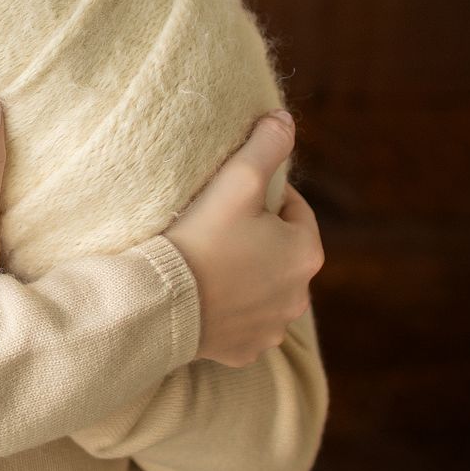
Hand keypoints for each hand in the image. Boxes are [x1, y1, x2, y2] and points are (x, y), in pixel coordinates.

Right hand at [165, 111, 323, 366]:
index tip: (231, 196)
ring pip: (265, 289)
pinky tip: (205, 295)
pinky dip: (230, 309)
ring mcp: (273, 327)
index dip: (263, 197)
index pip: (293, 210)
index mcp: (306, 253)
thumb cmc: (201, 237)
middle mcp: (300, 295)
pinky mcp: (246, 350)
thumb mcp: (237, 181)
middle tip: (216, 226)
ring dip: (247, 275)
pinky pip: (243, 322)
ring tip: (208, 260)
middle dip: (257, 238)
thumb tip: (286, 120)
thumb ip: (266, 145)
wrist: (162, 303)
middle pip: (280, 252)